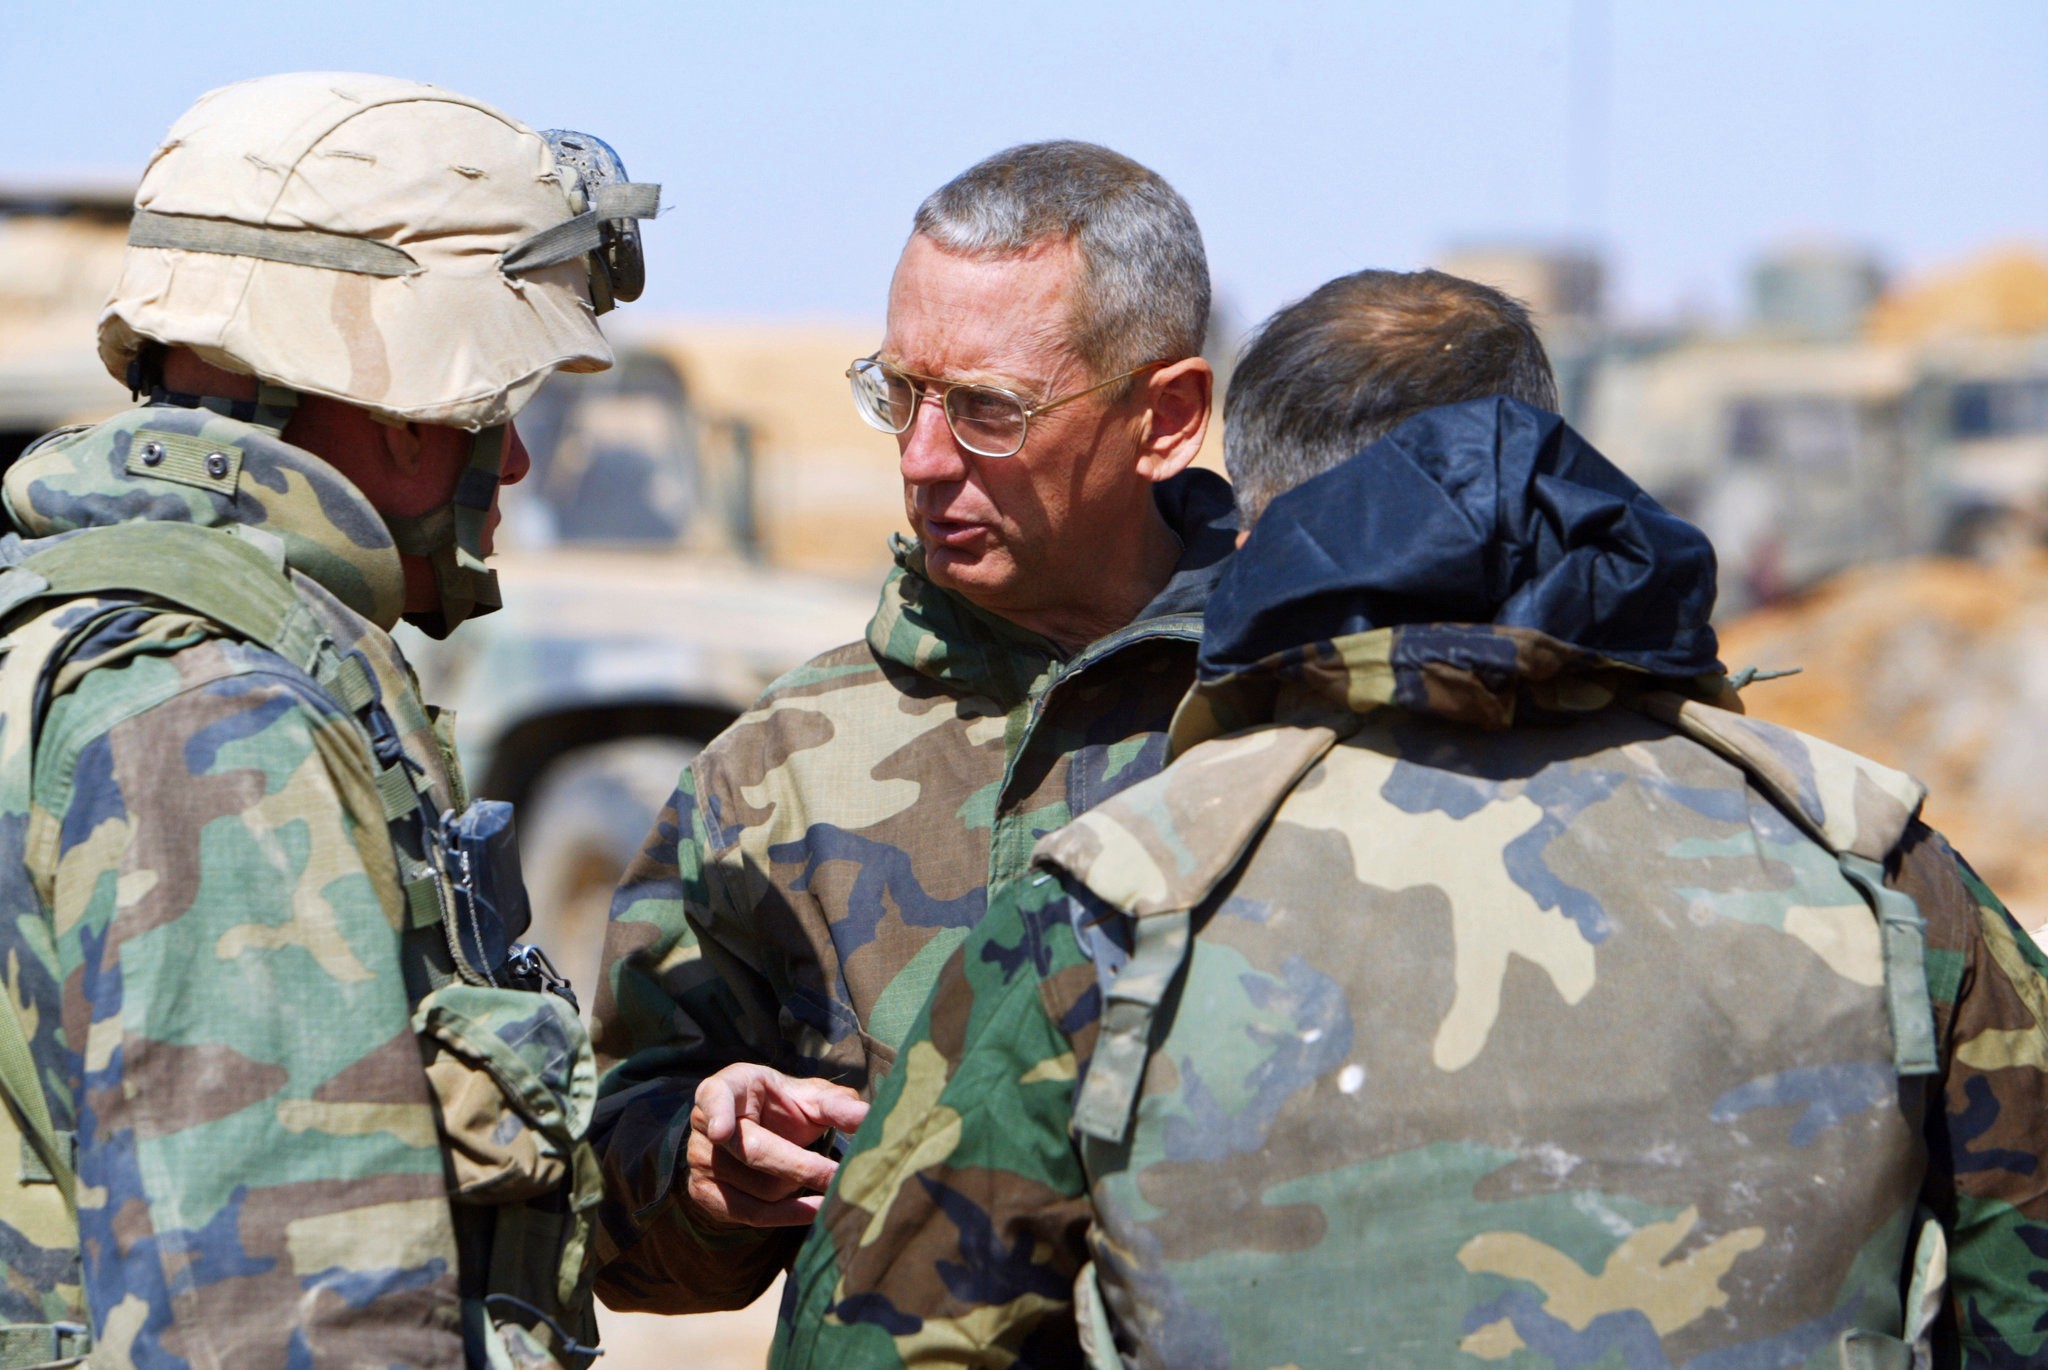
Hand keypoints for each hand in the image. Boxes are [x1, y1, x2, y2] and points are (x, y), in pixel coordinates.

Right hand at [685, 1064, 869, 1229]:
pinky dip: (788, 1214)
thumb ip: (836, 1104)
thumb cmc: (784, 1107)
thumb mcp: (809, 1097)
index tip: (723, 1132)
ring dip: (797, 1188)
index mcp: (726, 1088)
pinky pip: (749, 1213)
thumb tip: (867, 1117)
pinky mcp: (704, 1193)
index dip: (718, 1113)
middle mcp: (705, 1126)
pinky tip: (816, 1210)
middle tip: (839, 1176)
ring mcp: (700, 1162)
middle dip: (800, 1166)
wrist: (756, 1132)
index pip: (715, 1097)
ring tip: (823, 1179)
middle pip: (752, 1152)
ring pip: (758, 1187)